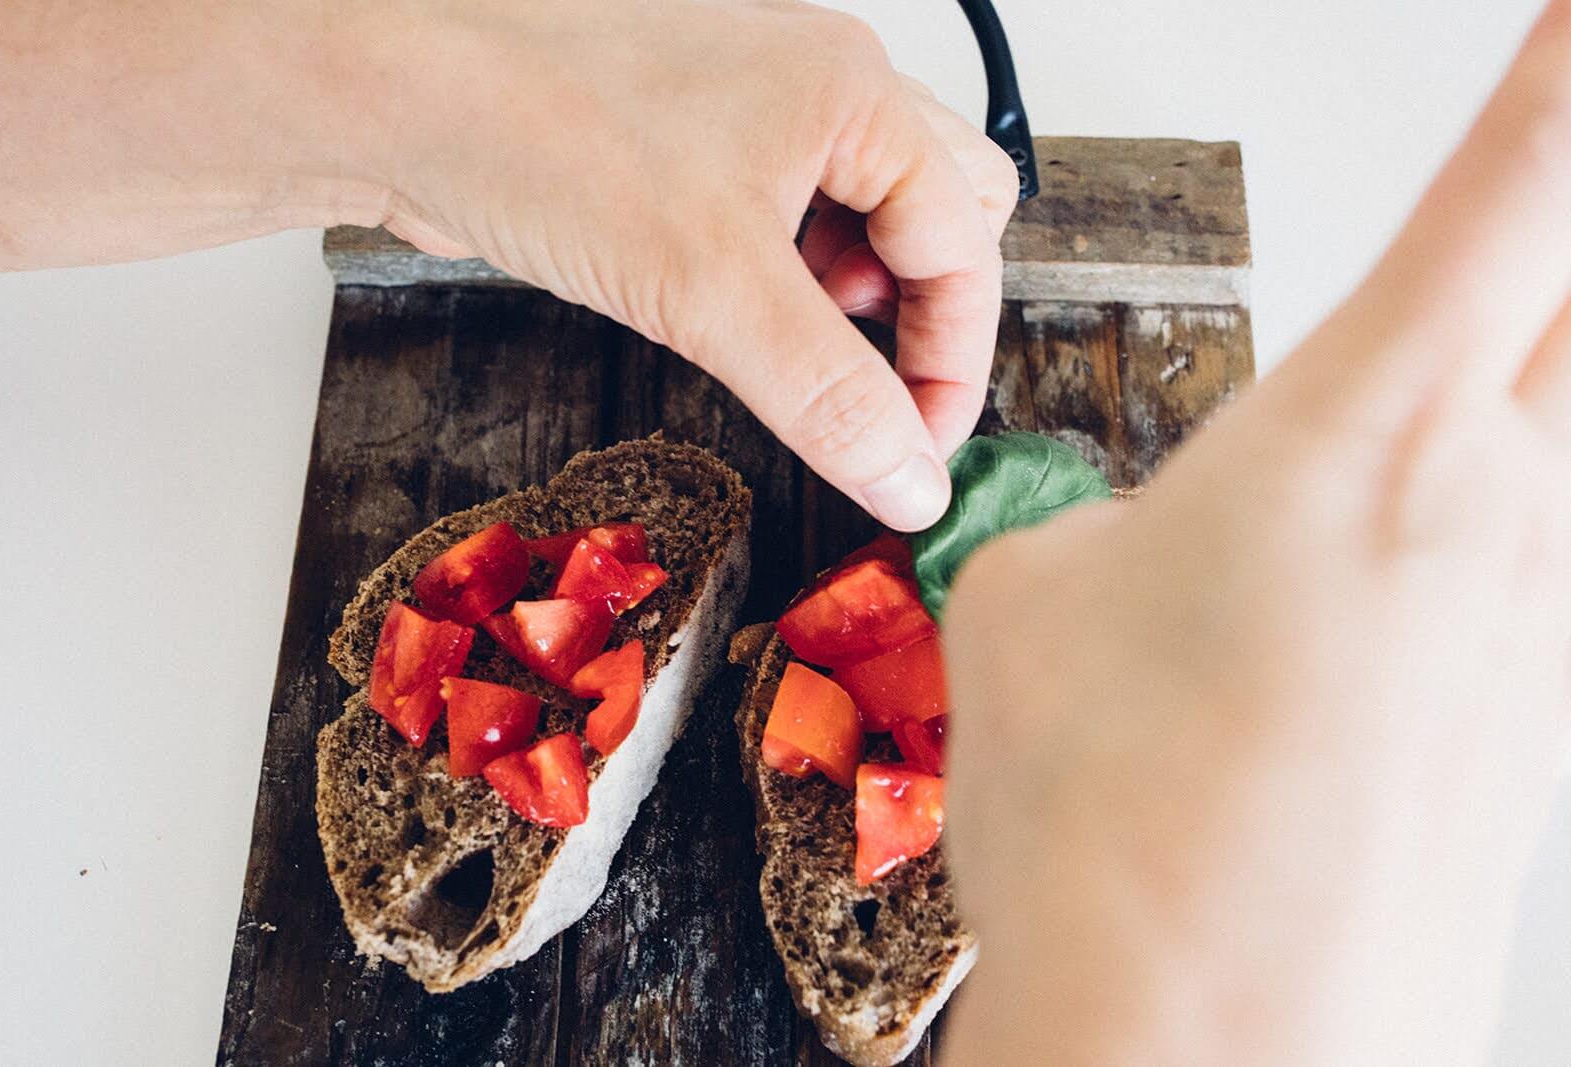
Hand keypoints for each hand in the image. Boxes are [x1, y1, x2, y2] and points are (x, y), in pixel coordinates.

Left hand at [0, 0, 1015, 530]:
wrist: (394, 95)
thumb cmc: (538, 132)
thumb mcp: (709, 287)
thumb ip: (828, 394)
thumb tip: (910, 481)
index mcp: (852, 93)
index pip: (967, 241)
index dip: (954, 359)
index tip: (919, 452)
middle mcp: (816, 93)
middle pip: (940, 216)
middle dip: (917, 315)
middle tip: (863, 390)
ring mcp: (754, 118)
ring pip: (863, 224)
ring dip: (848, 306)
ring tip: (783, 350)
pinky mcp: (695, 154)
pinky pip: (785, 227)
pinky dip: (781, 289)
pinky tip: (727, 318)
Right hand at [943, 3, 1570, 1061]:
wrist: (1208, 1057)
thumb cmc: (1120, 839)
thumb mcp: (1035, 612)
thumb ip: (1112, 530)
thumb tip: (1151, 548)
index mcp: (1362, 432)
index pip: (1523, 177)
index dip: (1566, 67)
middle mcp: (1501, 508)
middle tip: (1557, 152)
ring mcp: (1547, 624)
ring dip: (1533, 374)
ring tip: (1449, 393)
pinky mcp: (1540, 723)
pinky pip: (1543, 557)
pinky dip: (1498, 514)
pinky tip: (1400, 577)